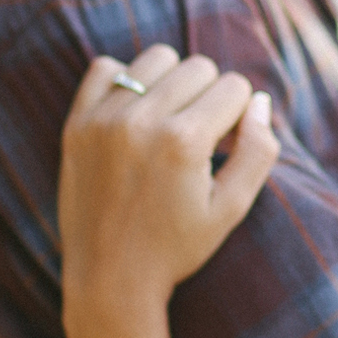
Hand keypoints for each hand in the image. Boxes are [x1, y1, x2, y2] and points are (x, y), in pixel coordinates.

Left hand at [60, 47, 279, 319]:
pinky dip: (126, 80)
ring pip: (157, 59)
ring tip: (172, 119)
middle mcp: (142, 121)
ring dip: (173, 82)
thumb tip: (261, 102)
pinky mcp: (77, 124)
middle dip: (212, 96)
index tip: (230, 145)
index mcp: (185, 141)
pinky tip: (137, 112)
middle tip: (204, 136)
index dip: (243, 115)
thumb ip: (259, 151)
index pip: (235, 87)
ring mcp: (104, 119)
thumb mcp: (233, 207)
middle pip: (199, 67)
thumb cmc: (178, 246)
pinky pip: (105, 68)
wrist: (109, 278)